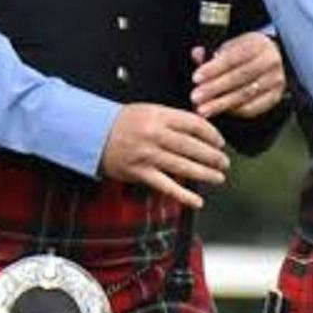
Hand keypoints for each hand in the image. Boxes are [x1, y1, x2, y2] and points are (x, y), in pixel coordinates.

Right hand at [98, 103, 227, 209]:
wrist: (89, 132)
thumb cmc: (120, 122)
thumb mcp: (146, 111)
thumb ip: (171, 119)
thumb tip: (200, 130)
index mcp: (157, 116)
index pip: (194, 125)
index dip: (212, 135)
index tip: (219, 143)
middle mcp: (154, 134)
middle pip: (193, 147)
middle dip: (213, 157)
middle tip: (224, 163)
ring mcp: (147, 154)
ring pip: (184, 167)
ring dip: (206, 174)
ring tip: (218, 178)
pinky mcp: (139, 172)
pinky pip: (166, 186)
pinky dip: (184, 195)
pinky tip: (197, 201)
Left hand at [191, 31, 285, 119]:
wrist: (267, 58)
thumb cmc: (241, 52)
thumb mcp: (228, 45)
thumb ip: (210, 51)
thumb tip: (197, 54)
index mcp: (257, 44)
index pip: (233, 57)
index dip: (213, 69)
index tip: (196, 78)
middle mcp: (270, 62)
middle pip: (239, 77)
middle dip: (214, 88)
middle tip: (195, 97)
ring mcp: (275, 80)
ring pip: (245, 94)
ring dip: (221, 103)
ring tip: (203, 109)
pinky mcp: (275, 96)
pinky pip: (255, 107)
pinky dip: (235, 111)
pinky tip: (220, 112)